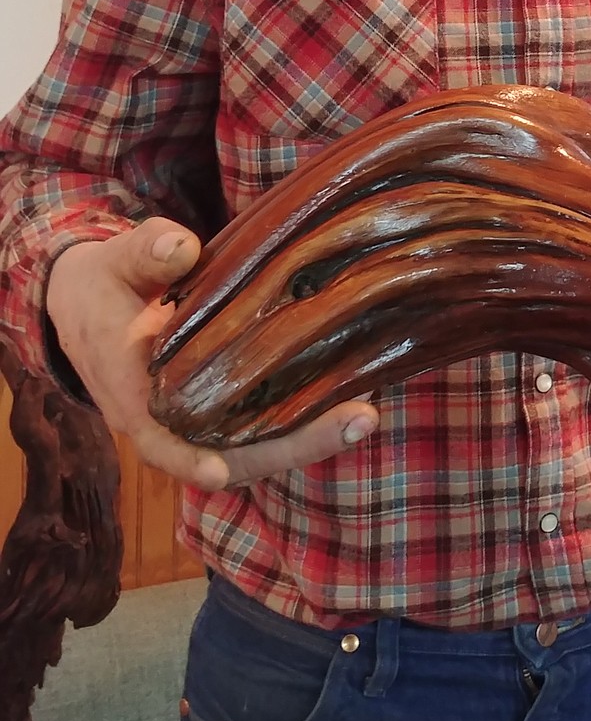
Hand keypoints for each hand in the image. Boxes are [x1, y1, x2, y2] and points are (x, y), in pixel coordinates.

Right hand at [46, 218, 379, 489]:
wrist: (94, 307)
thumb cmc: (107, 283)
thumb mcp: (116, 260)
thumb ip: (145, 251)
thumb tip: (182, 248)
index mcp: (131, 394)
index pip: (158, 440)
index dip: (186, 459)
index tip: (217, 471)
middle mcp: (168, 423)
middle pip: (230, 458)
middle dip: (294, 448)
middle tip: (358, 421)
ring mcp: (201, 423)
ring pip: (256, 450)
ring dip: (310, 437)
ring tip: (366, 414)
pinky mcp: (225, 411)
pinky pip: (264, 428)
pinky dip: (305, 420)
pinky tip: (351, 396)